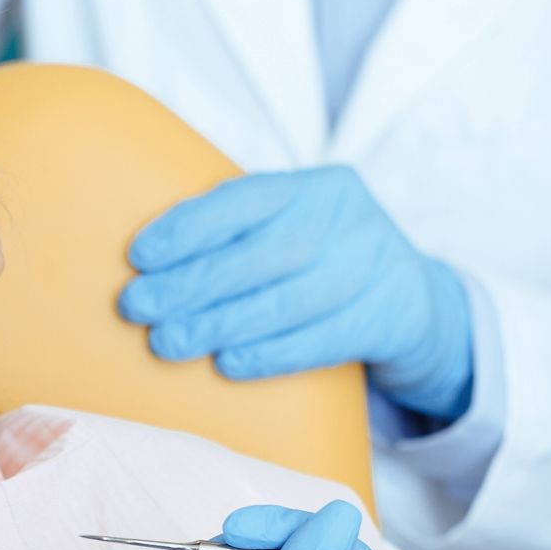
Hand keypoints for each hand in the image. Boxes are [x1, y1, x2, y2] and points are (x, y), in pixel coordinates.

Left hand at [119, 167, 473, 419]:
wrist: (413, 302)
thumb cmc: (324, 262)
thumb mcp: (294, 230)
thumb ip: (240, 235)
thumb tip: (149, 265)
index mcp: (318, 186)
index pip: (245, 200)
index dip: (188, 227)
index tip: (139, 256)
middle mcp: (351, 219)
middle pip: (259, 255)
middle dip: (190, 284)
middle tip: (137, 308)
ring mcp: (375, 268)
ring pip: (285, 301)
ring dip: (218, 324)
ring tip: (168, 343)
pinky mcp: (389, 317)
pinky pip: (319, 341)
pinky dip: (268, 355)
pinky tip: (227, 363)